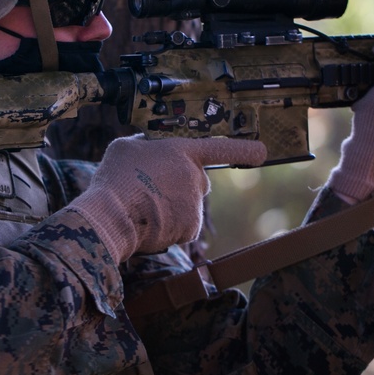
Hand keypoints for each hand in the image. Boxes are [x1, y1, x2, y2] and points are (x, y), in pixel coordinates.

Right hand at [67, 134, 266, 261]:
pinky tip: (148, 223)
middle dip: (181, 186)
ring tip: (141, 207)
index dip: (242, 150)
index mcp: (183, 152)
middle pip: (196, 181)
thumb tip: (148, 149)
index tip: (261, 153)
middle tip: (152, 189)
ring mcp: (195, 204)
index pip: (219, 148)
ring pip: (186, 206)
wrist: (112, 215)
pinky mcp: (190, 228)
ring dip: (170, 208)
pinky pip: (182, 227)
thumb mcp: (126, 147)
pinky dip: (168, 228)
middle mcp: (195, 177)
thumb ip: (145, 146)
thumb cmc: (116, 177)